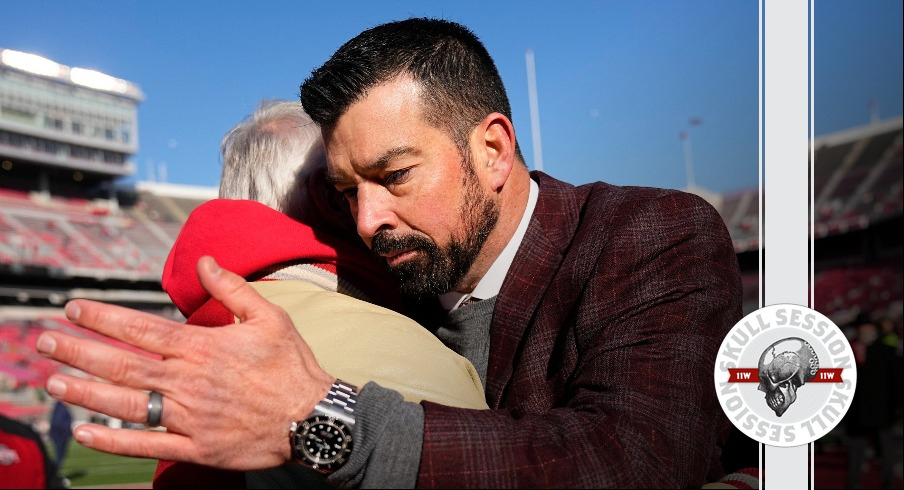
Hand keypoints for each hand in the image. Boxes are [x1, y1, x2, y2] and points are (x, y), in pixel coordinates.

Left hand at [36, 256, 333, 468]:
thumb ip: (232, 288)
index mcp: (202, 348)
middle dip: (79, 352)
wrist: (312, 419)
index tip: (74, 308)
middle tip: (45, 342)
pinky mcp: (194, 448)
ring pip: (124, 404)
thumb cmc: (292, 366)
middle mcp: (187, 382)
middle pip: (121, 365)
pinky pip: (144, 445)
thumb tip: (204, 261)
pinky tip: (83, 432)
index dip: (103, 318)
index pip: (140, 329)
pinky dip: (110, 440)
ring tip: (52, 382)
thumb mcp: (270, 316)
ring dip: (83, 393)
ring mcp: (187, 418)